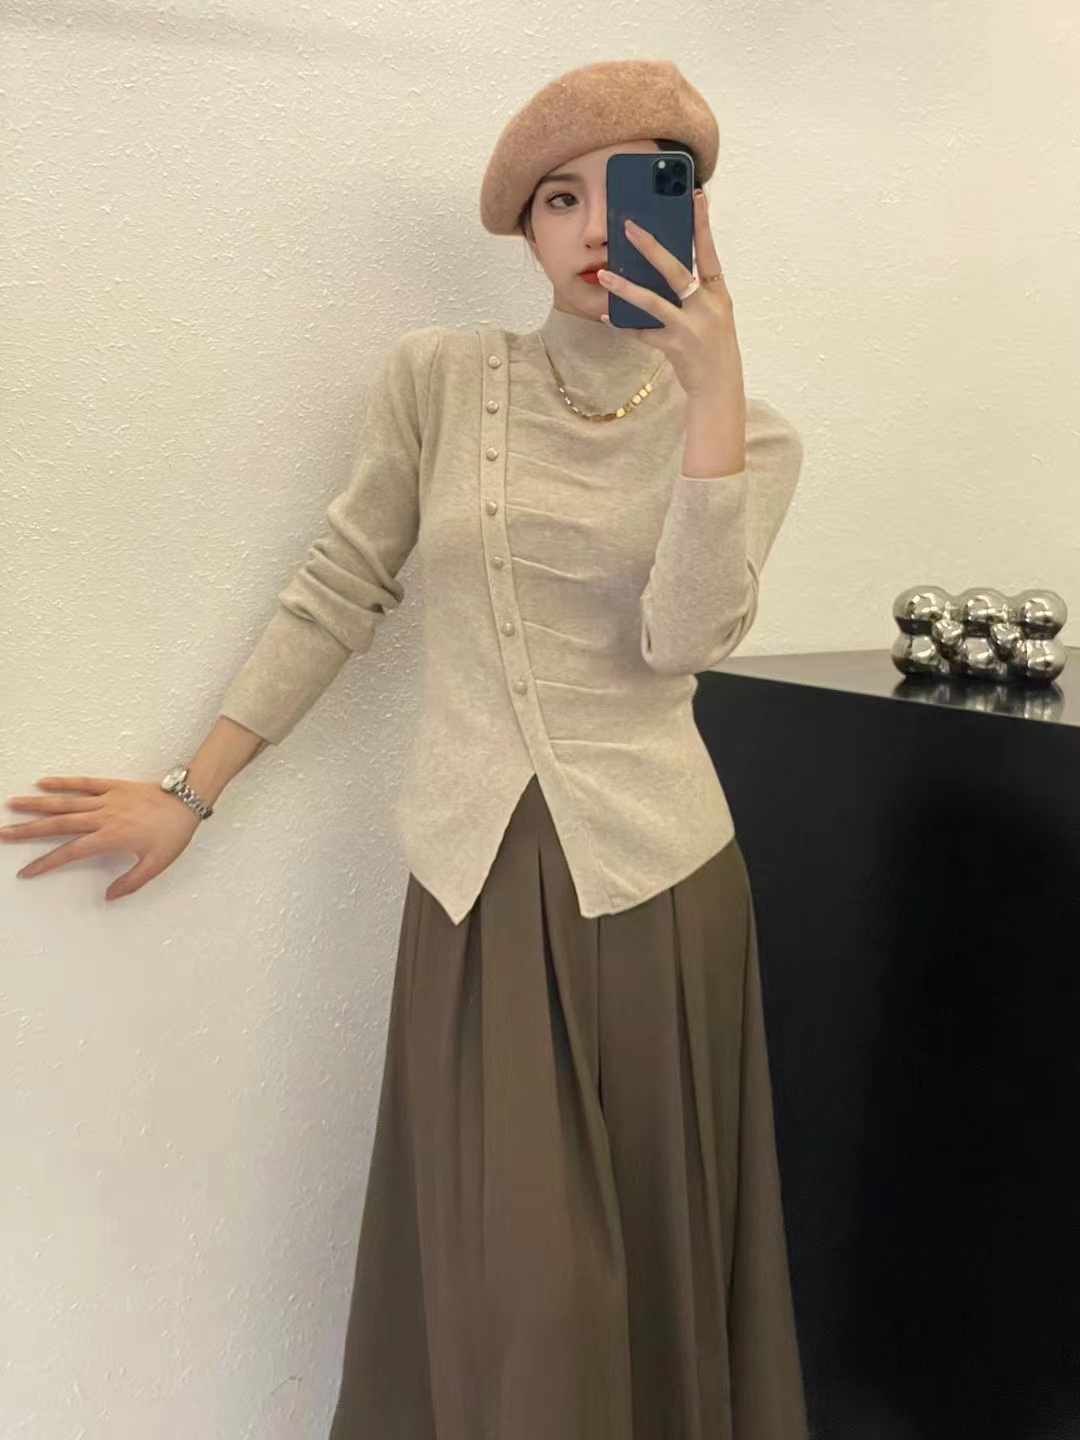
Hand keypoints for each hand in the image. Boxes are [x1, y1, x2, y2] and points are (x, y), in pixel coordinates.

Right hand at [2, 775, 202, 901]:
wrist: (188, 801)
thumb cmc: (173, 834)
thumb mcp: (156, 865)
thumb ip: (131, 883)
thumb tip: (108, 897)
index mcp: (110, 838)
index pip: (70, 853)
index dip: (45, 863)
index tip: (25, 872)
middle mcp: (102, 818)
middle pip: (58, 825)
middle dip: (28, 831)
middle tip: (2, 833)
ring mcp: (106, 800)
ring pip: (66, 803)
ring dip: (38, 805)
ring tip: (13, 805)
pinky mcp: (113, 786)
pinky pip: (85, 783)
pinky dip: (64, 782)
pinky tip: (43, 782)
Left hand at [597, 187, 741, 400]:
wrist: (720, 387)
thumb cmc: (714, 347)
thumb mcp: (713, 314)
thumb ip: (694, 292)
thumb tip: (665, 266)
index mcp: (718, 294)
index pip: (709, 253)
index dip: (702, 225)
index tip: (695, 196)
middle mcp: (706, 308)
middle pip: (676, 270)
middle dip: (651, 247)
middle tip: (628, 227)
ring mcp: (690, 328)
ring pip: (653, 302)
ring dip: (626, 288)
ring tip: (604, 275)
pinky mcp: (674, 347)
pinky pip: (643, 333)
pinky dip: (625, 325)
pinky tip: (608, 317)